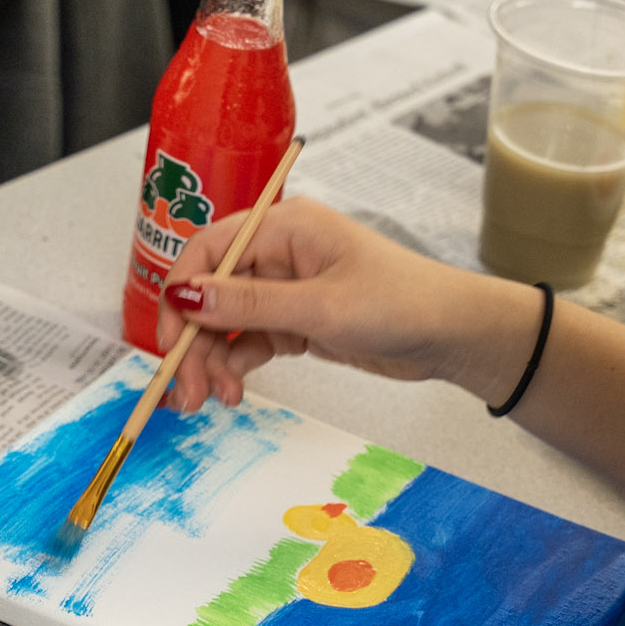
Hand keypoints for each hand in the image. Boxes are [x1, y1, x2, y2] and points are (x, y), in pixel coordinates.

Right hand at [154, 197, 542, 409]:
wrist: (453, 335)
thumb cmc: (402, 302)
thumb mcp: (320, 307)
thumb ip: (250, 304)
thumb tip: (186, 295)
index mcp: (284, 227)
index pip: (208, 252)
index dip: (181, 296)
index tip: (171, 342)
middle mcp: (279, 252)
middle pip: (212, 293)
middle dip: (195, 342)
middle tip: (189, 391)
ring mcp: (288, 287)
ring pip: (228, 322)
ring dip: (214, 360)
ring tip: (218, 399)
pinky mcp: (298, 320)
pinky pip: (251, 339)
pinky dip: (238, 364)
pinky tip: (236, 389)